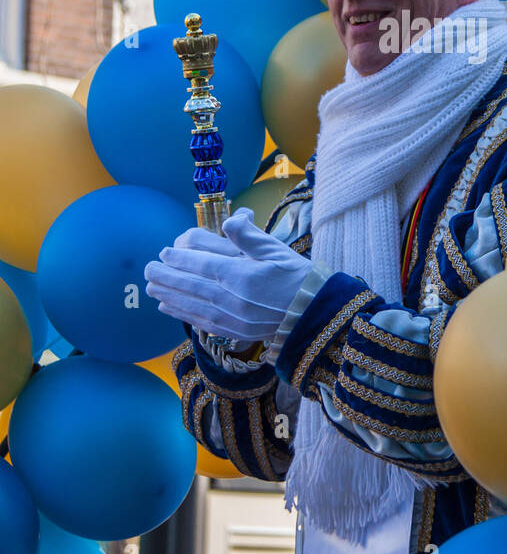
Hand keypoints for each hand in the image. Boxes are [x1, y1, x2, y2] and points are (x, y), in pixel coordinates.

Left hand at [144, 208, 309, 341]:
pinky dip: (182, 315)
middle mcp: (234, 299)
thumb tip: (228, 221)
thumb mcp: (275, 249)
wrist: (312, 311)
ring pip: (192, 305)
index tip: (163, 252)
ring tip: (151, 288)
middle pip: (192, 286)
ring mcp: (232, 318)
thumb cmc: (295, 275)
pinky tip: (168, 308)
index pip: (203, 265)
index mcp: (243, 275)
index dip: (180, 259)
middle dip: (167, 278)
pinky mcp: (234, 332)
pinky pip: (201, 322)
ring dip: (169, 296)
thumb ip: (248, 235)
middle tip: (147, 269)